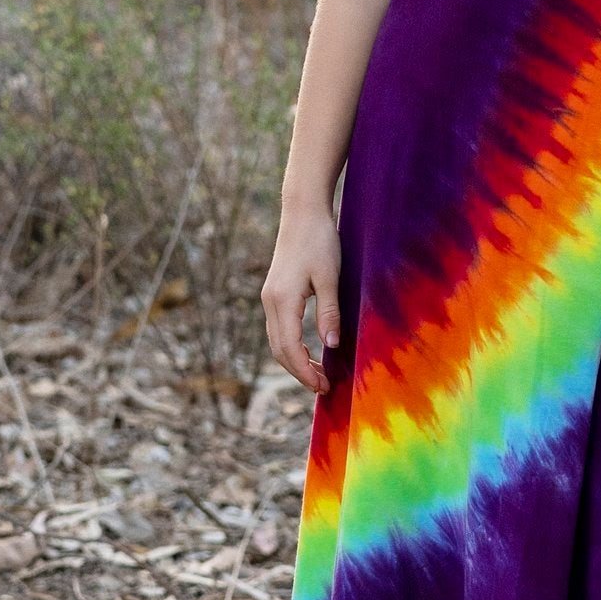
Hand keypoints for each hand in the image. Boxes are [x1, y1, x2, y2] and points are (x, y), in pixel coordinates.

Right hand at [262, 204, 341, 396]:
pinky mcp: (274, 293)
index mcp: (282, 300)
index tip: (322, 388)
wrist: (303, 212)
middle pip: (279, 350)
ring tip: (318, 374)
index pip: (290, 349)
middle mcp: (270, 302)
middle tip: (323, 387)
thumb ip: (329, 313)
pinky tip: (309, 350)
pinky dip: (291, 346)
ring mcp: (269, 297)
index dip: (305, 372)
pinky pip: (279, 328)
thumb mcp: (330, 277)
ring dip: (294, 361)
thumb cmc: (320, 240)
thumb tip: (331, 347)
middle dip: (299, 372)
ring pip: (276, 341)